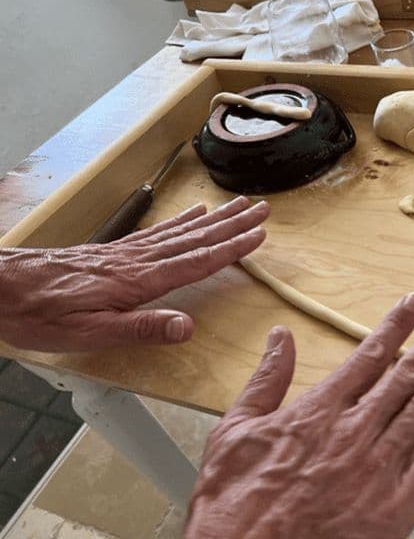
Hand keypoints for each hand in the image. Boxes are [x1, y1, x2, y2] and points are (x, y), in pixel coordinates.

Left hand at [0, 196, 267, 351]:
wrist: (1, 287)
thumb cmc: (42, 314)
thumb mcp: (90, 333)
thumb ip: (142, 328)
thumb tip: (188, 327)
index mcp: (140, 281)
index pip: (198, 262)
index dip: (231, 249)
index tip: (259, 235)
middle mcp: (140, 260)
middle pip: (197, 239)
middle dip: (233, 225)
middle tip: (262, 209)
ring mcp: (128, 253)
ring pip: (182, 232)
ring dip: (216, 219)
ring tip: (239, 206)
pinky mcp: (116, 252)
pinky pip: (159, 232)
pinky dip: (182, 221)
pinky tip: (194, 214)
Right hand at [185, 294, 413, 538]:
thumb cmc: (236, 505)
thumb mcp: (234, 430)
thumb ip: (266, 379)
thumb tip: (281, 338)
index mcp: (320, 410)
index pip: (369, 355)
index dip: (397, 325)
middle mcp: (356, 430)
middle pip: (409, 371)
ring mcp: (379, 466)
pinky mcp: (396, 506)